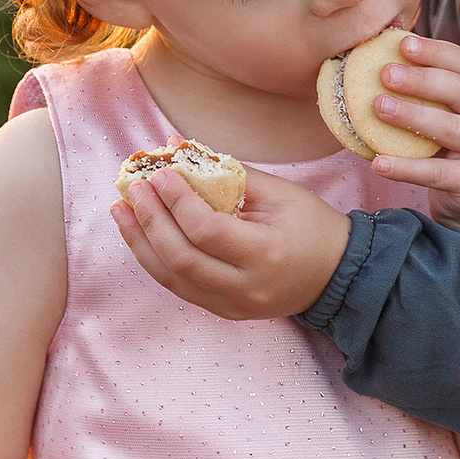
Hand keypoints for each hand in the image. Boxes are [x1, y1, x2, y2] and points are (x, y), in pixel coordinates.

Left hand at [113, 168, 352, 320]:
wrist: (338, 275)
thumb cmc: (313, 226)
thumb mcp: (280, 194)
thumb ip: (227, 173)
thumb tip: (178, 148)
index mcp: (265, 254)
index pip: (206, 230)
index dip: (176, 201)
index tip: (160, 173)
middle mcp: (245, 287)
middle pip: (180, 258)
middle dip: (150, 220)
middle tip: (133, 188)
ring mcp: (232, 305)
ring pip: (171, 278)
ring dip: (140, 242)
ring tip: (121, 210)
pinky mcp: (224, 311)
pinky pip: (179, 287)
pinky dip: (155, 259)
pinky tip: (140, 233)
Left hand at [365, 35, 459, 235]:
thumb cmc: (458, 158)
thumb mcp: (457, 121)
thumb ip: (437, 95)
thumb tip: (389, 59)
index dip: (437, 53)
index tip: (402, 45)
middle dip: (423, 79)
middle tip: (386, 73)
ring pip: (453, 128)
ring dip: (413, 116)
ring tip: (379, 107)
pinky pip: (437, 173)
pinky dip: (406, 167)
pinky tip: (378, 163)